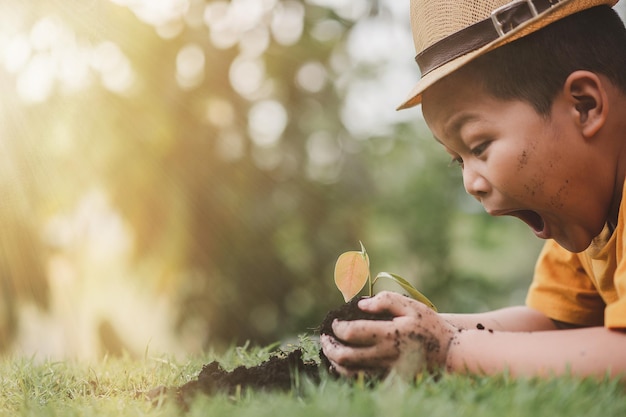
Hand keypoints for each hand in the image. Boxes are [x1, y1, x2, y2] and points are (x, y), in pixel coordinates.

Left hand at [320, 291, 455, 379]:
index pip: (351, 333)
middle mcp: (385, 355)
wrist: (451, 354)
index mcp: (389, 334)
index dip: (337, 327)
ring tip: (330, 350)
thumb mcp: (411, 306)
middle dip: (328, 346)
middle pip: (345, 356)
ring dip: (334, 362)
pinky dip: (347, 373)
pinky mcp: (389, 381)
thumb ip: (386, 301)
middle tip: (324, 338)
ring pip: (349, 373)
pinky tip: (343, 364)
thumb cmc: (430, 326)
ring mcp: (386, 371)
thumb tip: (361, 304)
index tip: (334, 322)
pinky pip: (361, 381)